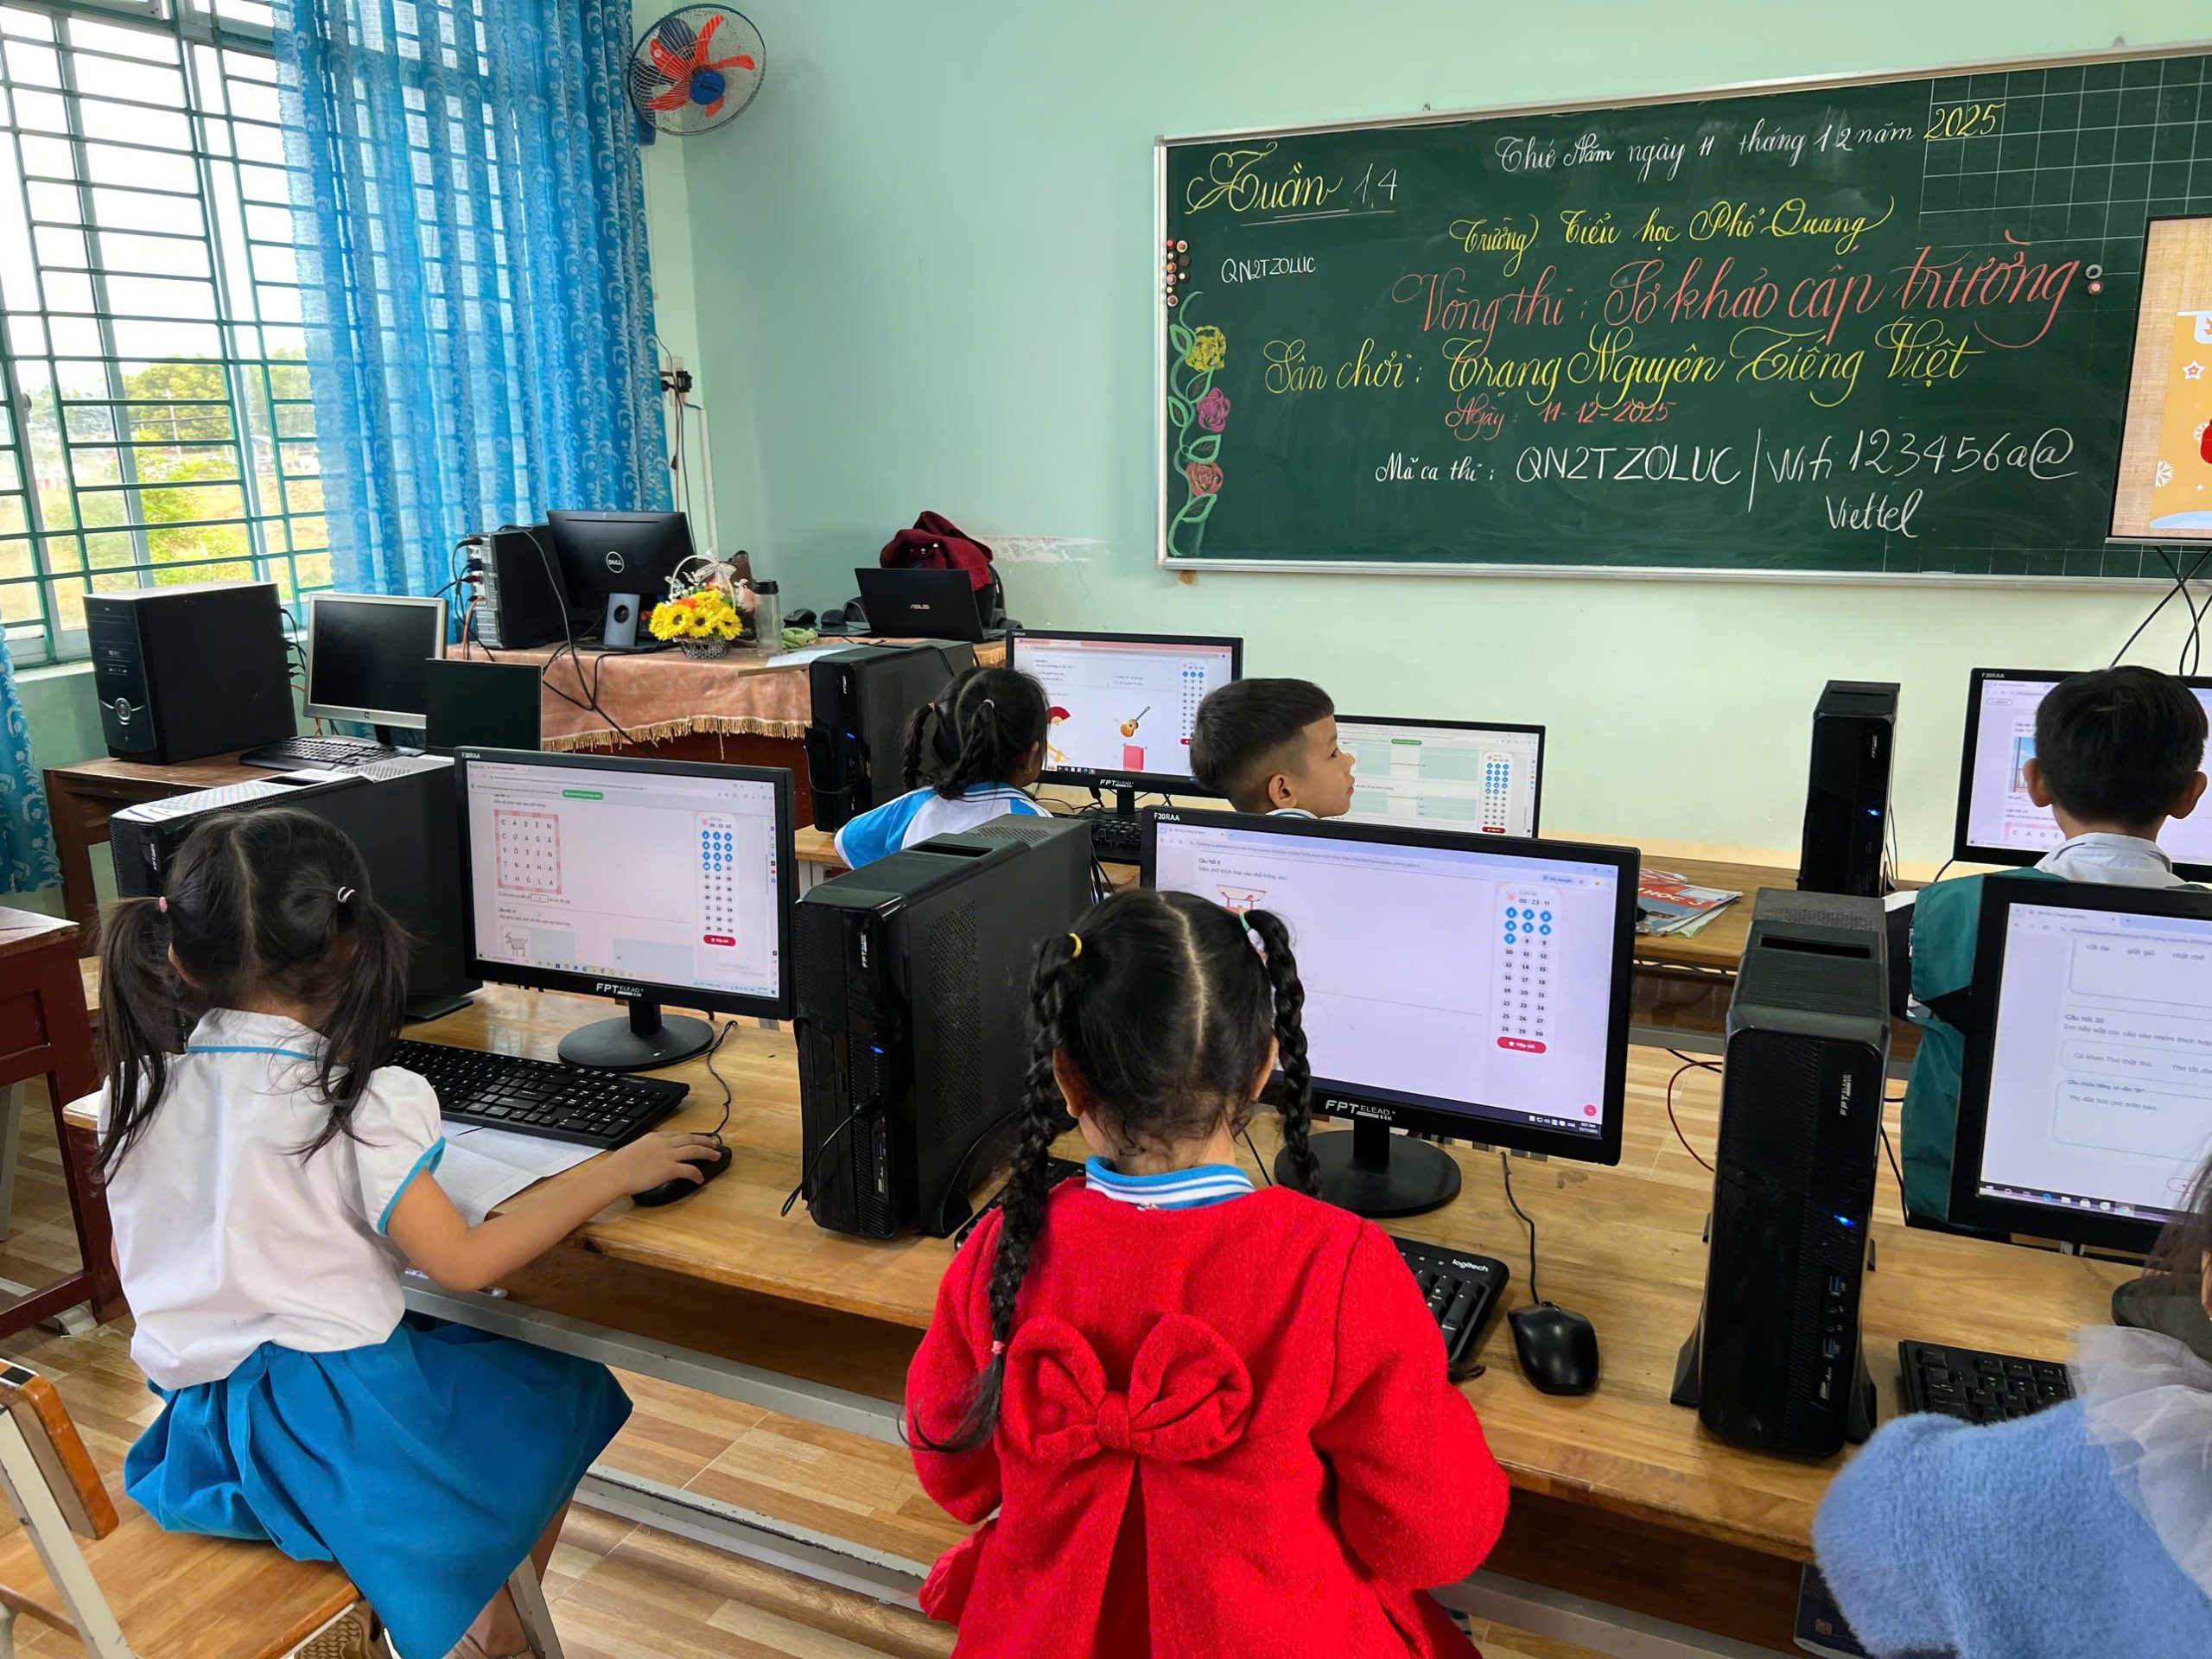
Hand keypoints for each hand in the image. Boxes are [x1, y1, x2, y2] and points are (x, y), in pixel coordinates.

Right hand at [606, 1131, 724, 1196]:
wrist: (615, 1174)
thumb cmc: (619, 1165)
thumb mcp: (634, 1149)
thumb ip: (647, 1149)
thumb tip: (650, 1156)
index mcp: (655, 1137)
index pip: (678, 1134)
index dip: (690, 1136)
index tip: (697, 1138)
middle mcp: (664, 1143)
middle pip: (691, 1139)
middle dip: (705, 1141)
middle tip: (715, 1143)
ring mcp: (668, 1155)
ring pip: (695, 1150)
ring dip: (708, 1152)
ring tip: (716, 1155)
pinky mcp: (669, 1169)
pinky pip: (689, 1170)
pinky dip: (697, 1174)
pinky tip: (700, 1178)